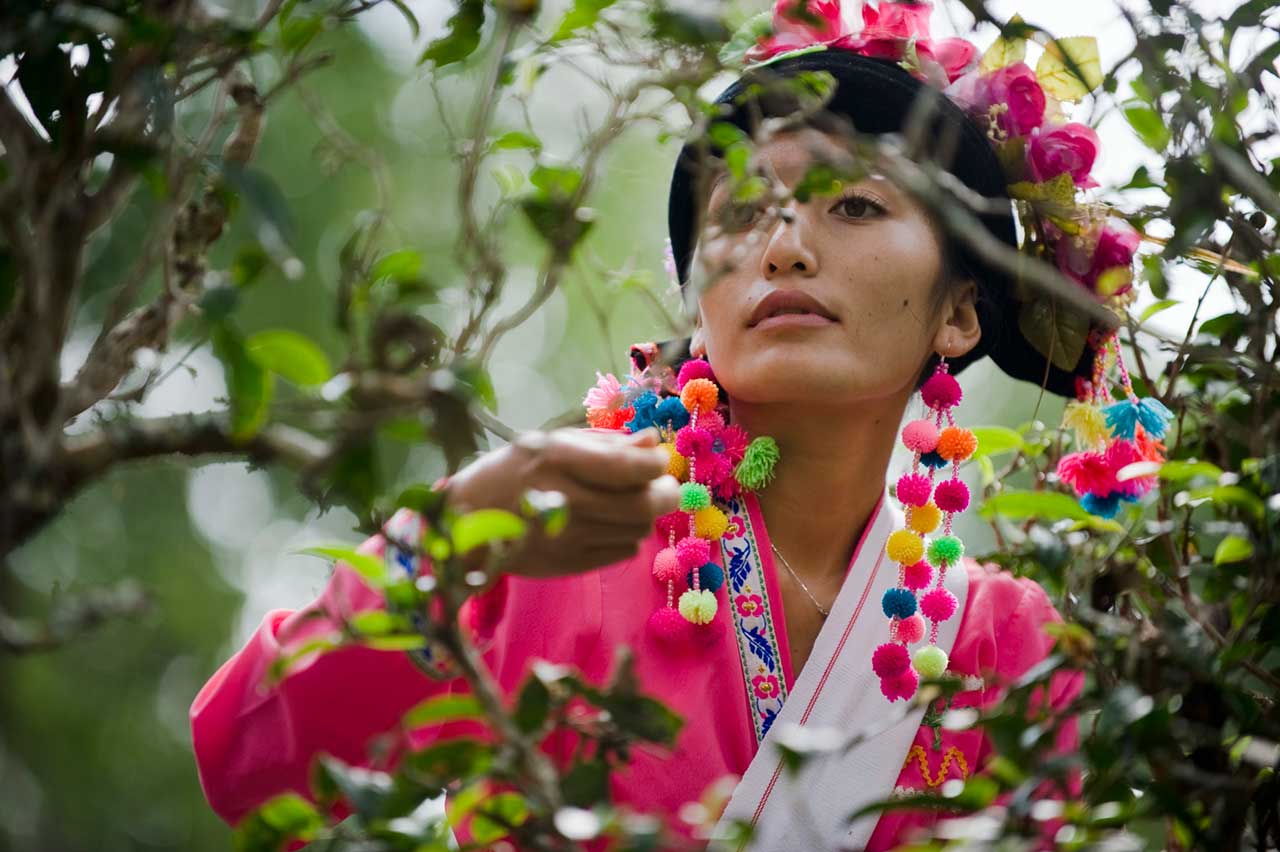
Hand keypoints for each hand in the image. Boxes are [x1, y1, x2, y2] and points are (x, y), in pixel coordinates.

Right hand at [443, 427, 680, 577]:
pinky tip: (610, 523)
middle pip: (642, 505)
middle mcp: (565, 499)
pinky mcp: (569, 564)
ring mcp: (567, 536)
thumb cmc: (513, 471)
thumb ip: (606, 443)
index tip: (655, 458)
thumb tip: (651, 442)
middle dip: (664, 492)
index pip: (630, 466)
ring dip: (645, 514)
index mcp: (557, 459)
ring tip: (631, 500)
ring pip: (638, 529)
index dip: (655, 463)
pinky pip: (623, 551)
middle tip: (661, 485)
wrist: (467, 521)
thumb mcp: (552, 443)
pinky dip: (628, 535)